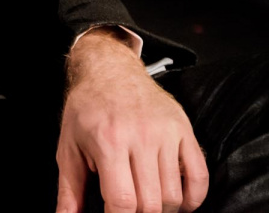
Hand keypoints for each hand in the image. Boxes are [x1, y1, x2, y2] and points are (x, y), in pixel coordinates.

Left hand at [56, 28, 207, 212]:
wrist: (110, 70)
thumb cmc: (87, 109)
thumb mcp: (69, 147)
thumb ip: (69, 189)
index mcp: (108, 141)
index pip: (122, 201)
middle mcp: (141, 137)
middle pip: (151, 203)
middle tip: (128, 209)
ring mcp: (166, 133)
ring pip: (174, 195)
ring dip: (163, 210)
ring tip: (146, 203)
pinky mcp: (184, 130)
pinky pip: (200, 176)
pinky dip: (193, 199)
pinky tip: (177, 202)